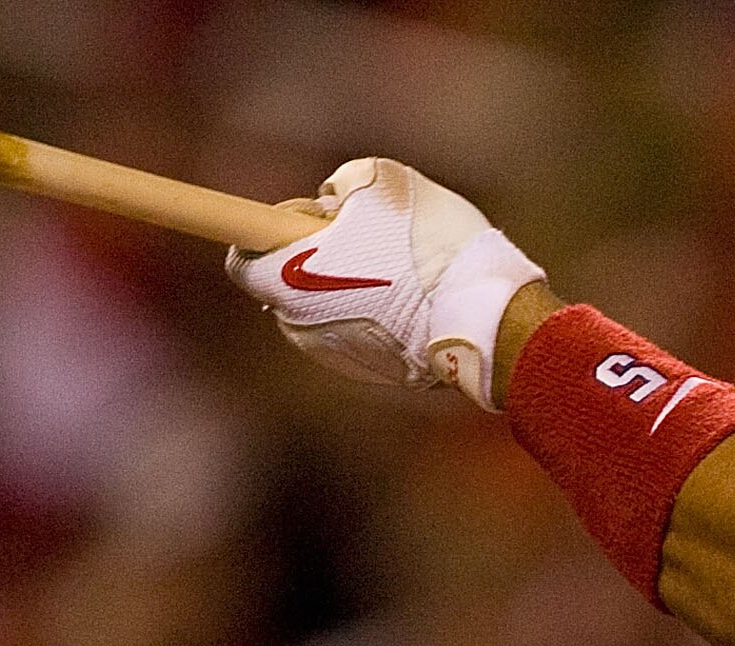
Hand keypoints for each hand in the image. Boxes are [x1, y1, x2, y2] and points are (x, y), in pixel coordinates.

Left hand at [226, 158, 545, 410]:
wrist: (491, 319)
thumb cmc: (431, 246)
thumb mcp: (382, 181)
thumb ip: (341, 183)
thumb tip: (333, 201)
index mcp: (288, 278)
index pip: (243, 256)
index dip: (272, 229)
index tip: (312, 221)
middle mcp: (301, 326)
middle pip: (289, 284)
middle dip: (318, 259)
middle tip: (370, 239)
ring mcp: (338, 357)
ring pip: (328, 312)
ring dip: (352, 289)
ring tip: (404, 272)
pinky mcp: (376, 375)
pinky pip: (364, 336)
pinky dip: (381, 318)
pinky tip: (421, 303)